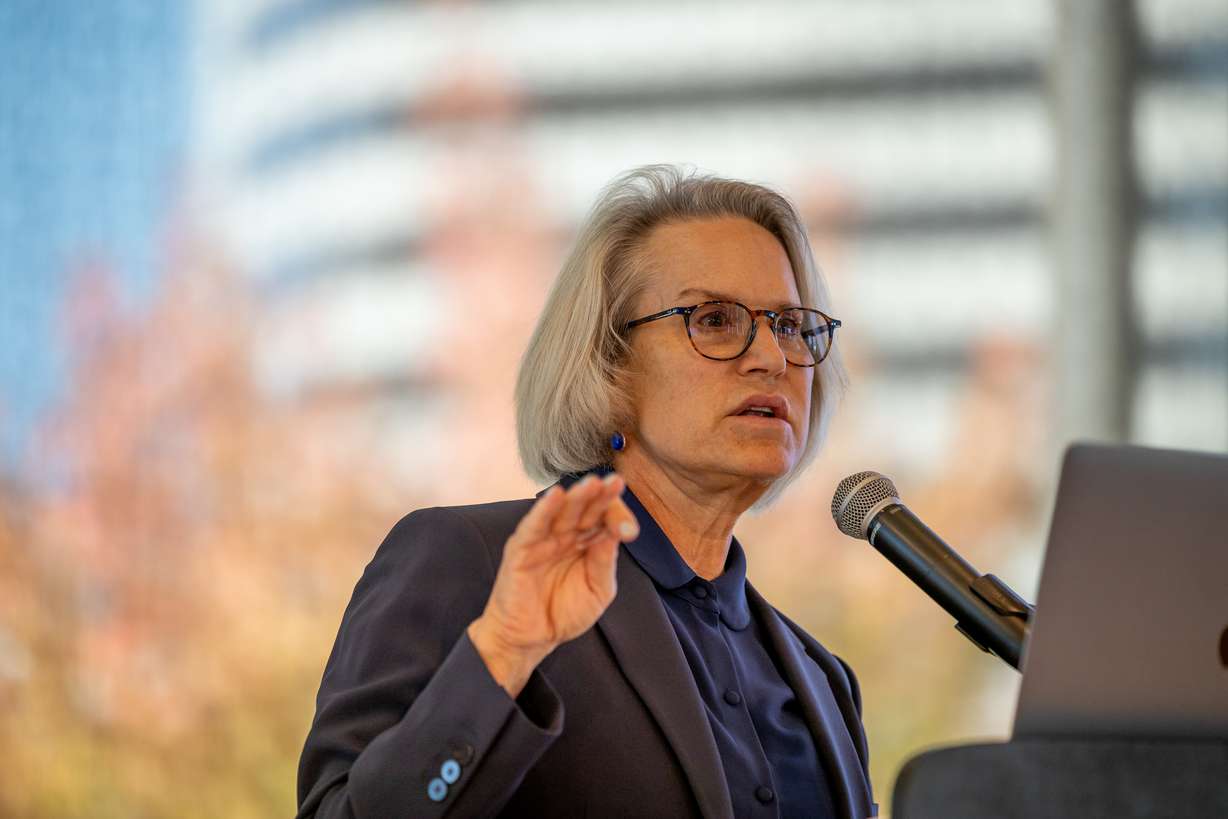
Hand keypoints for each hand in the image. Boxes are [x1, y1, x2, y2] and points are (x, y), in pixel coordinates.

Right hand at [468, 473, 638, 697]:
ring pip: (562, 511)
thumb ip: (605, 562)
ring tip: (592, 483)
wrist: (531, 639)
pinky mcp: (521, 549)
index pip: (604, 519)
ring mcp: (544, 539)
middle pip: (586, 509)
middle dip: (601, 496)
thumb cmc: (564, 612)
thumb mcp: (598, 590)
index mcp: (587, 542)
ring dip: (577, 496)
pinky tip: (556, 496)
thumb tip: (614, 534)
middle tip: (616, 482)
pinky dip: (543, 510)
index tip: (629, 529)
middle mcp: (566, 535)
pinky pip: (533, 526)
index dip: (617, 518)